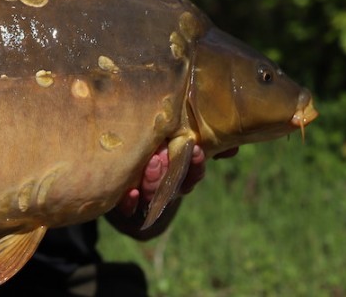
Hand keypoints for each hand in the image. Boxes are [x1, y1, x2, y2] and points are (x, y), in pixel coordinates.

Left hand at [108, 144, 238, 238]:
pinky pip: (128, 209)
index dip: (197, 164)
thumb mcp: (172, 137)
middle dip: (173, 171)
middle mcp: (163, 186)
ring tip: (151, 162)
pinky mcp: (123, 202)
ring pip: (154, 195)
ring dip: (154, 181)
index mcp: (177, 171)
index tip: (197, 149)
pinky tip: (131, 192)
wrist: (113, 163)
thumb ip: (200, 136)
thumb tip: (232, 146)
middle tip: (165, 154)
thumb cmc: (149, 145)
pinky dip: (130, 202)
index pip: (193, 172)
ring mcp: (144, 195)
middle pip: (175, 185)